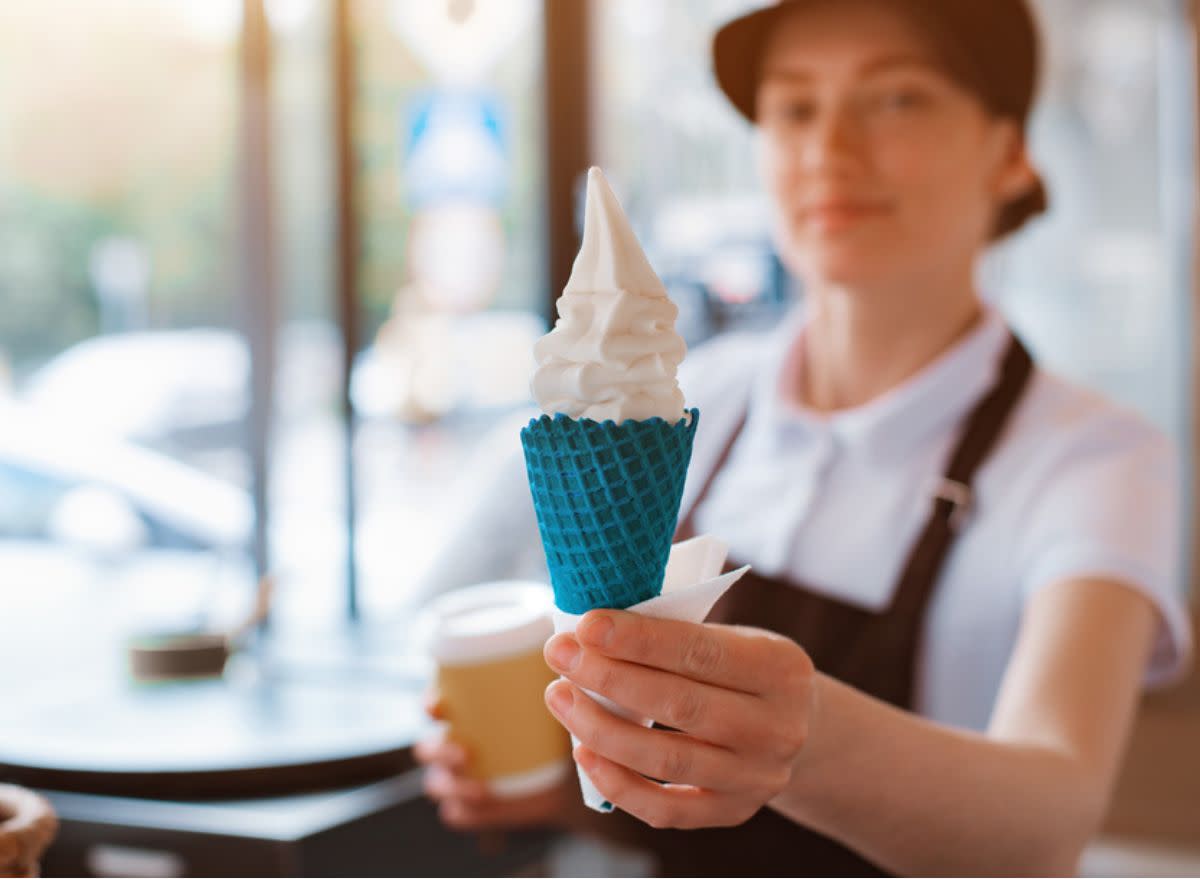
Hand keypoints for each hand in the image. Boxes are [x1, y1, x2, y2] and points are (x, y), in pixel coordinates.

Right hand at [414, 692, 571, 830]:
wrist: (561, 778)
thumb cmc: (546, 732)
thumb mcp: (543, 708)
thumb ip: (542, 691)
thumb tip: (560, 679)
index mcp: (463, 717)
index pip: (433, 707)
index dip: (430, 705)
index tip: (440, 706)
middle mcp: (452, 747)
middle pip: (428, 750)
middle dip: (441, 752)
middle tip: (467, 753)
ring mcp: (458, 780)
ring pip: (437, 784)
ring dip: (452, 787)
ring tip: (480, 789)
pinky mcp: (472, 808)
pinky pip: (456, 813)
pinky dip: (464, 812)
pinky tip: (480, 807)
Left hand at [542, 611, 815, 829]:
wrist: (796, 728)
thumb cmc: (742, 669)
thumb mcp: (734, 638)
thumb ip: (678, 635)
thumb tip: (594, 632)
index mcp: (780, 668)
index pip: (701, 651)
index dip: (639, 639)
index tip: (587, 625)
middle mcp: (777, 727)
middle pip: (681, 705)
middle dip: (609, 678)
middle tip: (560, 655)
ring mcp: (756, 777)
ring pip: (666, 761)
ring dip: (601, 728)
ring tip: (560, 697)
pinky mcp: (732, 812)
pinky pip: (665, 810)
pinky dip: (618, 784)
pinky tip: (583, 752)